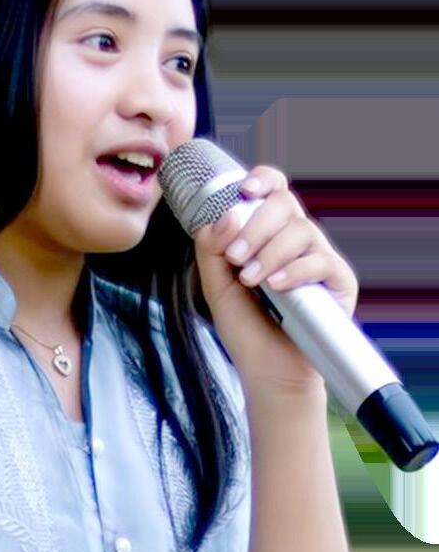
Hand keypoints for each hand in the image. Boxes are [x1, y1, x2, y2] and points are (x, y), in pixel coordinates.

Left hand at [192, 165, 359, 396]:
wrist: (269, 372)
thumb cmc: (247, 329)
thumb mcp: (217, 285)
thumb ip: (212, 248)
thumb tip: (228, 214)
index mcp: (268, 235)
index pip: (272, 191)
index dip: (262, 180)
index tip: (244, 191)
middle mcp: (296, 240)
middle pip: (284, 203)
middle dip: (255, 226)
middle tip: (235, 258)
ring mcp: (319, 258)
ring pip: (300, 230)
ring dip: (269, 252)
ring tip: (251, 281)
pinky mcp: (339, 281)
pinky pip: (320, 260)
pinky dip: (294, 270)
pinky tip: (276, 288)